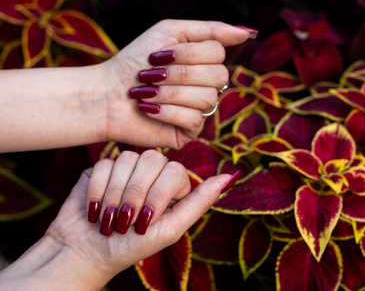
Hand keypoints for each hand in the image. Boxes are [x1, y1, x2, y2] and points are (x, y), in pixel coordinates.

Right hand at [0, 150, 235, 289]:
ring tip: (109, 219)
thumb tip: (231, 176)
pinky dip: (98, 190)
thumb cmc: (130, 247)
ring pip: (126, 158)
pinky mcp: (100, 169)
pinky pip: (104, 163)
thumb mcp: (171, 229)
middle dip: (136, 193)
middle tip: (125, 221)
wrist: (85, 254)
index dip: (159, 194)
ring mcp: (125, 169)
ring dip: (115, 194)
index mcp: (171, 187)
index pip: (174, 170)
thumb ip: (200, 202)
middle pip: (151, 158)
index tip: (146, 221)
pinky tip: (94, 209)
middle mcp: (150, 174)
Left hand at [99, 20, 253, 148]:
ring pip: (207, 98)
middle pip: (219, 76)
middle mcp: (208, 86)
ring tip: (145, 93)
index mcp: (204, 62)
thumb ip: (210, 30)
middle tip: (150, 76)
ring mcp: (201, 110)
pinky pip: (194, 119)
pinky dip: (166, 112)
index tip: (156, 56)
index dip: (187, 53)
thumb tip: (247, 32)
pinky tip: (148, 110)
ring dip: (169, 93)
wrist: (106, 95)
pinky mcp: (190, 132)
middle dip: (178, 74)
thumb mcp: (169, 33)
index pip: (218, 53)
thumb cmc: (134, 62)